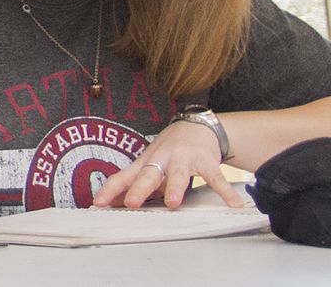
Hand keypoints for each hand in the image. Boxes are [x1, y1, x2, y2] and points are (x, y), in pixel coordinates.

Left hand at [93, 118, 246, 208]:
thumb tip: (111, 201)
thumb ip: (134, 183)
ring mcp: (184, 159)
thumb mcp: (149, 164)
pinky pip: (215, 177)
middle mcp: (162, 160)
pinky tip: (232, 203)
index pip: (123, 177)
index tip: (98, 203)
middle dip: (139, 189)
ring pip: (178, 174)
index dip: (110, 190)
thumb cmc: (168, 150)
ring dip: (175, 188)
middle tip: (131, 202)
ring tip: (173, 202)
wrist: (195, 126)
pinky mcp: (206, 161)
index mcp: (145, 164)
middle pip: (148, 175)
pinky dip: (224, 191)